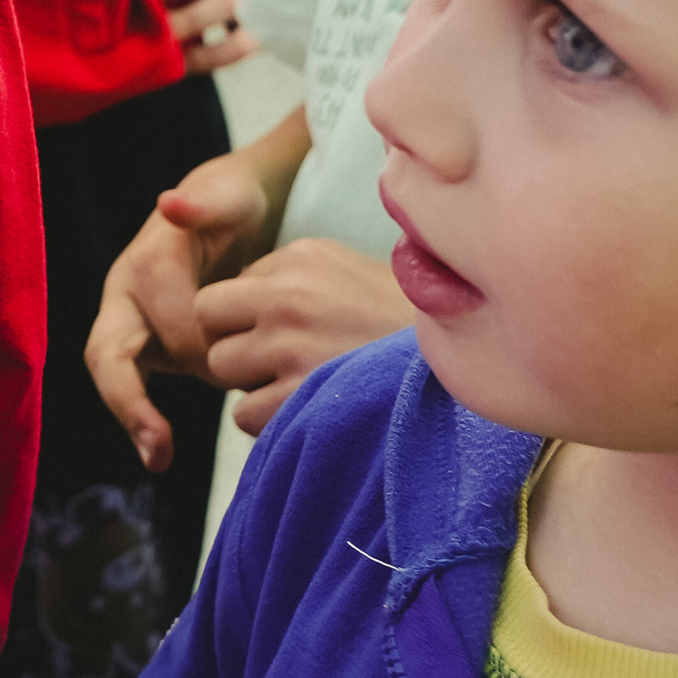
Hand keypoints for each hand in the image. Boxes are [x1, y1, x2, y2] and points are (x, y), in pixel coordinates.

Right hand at [84, 154, 279, 472]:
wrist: (226, 205)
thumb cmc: (234, 203)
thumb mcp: (228, 196)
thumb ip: (204, 201)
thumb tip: (170, 204)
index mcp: (146, 264)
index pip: (169, 324)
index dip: (204, 350)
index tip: (242, 367)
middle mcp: (124, 293)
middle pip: (107, 355)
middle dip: (129, 403)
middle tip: (160, 450)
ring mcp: (127, 320)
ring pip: (112, 374)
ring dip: (132, 418)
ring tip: (158, 458)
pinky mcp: (140, 343)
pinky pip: (129, 383)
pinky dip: (141, 418)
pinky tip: (160, 453)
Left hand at [196, 235, 404, 436]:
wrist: (468, 359)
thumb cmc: (401, 320)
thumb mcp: (345, 269)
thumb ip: (287, 274)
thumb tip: (230, 297)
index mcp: (301, 257)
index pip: (225, 291)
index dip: (243, 318)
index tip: (278, 332)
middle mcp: (290, 296)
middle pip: (209, 325)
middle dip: (234, 346)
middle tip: (276, 361)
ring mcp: (293, 348)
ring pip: (222, 371)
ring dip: (251, 384)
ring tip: (303, 382)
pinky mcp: (301, 398)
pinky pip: (244, 415)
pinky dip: (271, 420)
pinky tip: (313, 408)